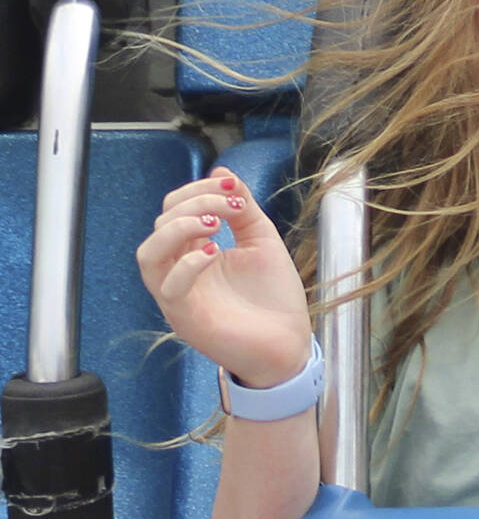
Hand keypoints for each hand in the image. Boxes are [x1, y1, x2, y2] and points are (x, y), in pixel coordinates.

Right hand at [137, 168, 312, 387]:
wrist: (289, 346)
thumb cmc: (274, 298)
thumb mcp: (262, 241)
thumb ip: (243, 208)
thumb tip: (222, 172)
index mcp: (193, 250)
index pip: (175, 208)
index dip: (199, 190)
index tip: (232, 188)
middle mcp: (179, 270)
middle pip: (162, 223)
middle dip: (195, 204)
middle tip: (232, 207)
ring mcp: (178, 295)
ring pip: (149, 253)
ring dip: (178, 229)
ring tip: (214, 225)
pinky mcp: (185, 317)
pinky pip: (168, 287)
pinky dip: (187, 264)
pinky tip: (214, 254)